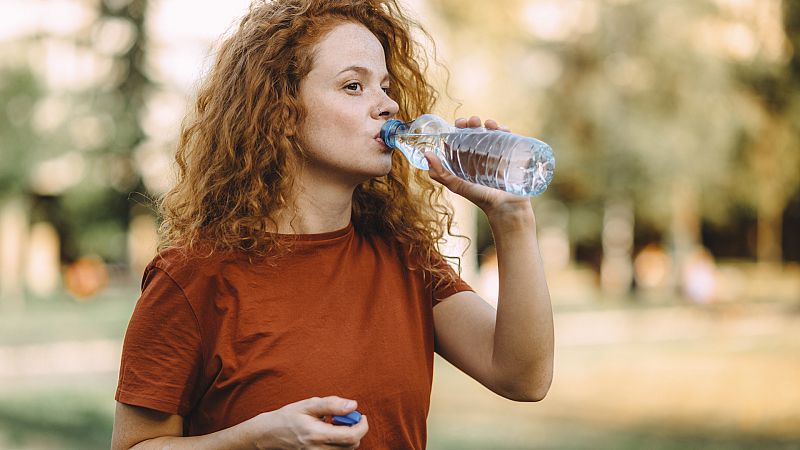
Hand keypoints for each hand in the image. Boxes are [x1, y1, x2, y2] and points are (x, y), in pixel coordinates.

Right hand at [251, 396, 367, 448]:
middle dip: (355, 430)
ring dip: (347, 437)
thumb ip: (332, 405)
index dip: (362, 426)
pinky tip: (329, 434)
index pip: (351, 437)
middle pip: (351, 446)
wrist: (268, 435)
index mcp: (317, 435)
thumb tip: (353, 405)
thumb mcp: (308, 405)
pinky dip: (339, 444)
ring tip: (333, 425)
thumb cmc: (287, 417)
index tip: (362, 416)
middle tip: (345, 418)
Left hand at [424, 115, 531, 216]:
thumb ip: (440, 173)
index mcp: (464, 159)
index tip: (458, 124)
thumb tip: (426, 154)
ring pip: (489, 132)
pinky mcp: (509, 153)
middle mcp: (478, 154)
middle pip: (474, 132)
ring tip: (487, 124)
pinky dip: (503, 129)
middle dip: (471, 123)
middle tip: (472, 122)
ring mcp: (494, 152)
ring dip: (487, 123)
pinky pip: (506, 137)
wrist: (505, 206)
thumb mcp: (456, 185)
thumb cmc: (480, 197)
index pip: (459, 138)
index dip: (457, 128)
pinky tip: (500, 129)